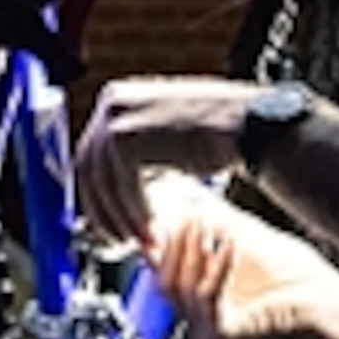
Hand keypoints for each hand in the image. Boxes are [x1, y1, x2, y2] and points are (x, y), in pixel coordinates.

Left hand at [76, 76, 254, 242]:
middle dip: (104, 212)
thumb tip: (115, 185)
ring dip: (123, 220)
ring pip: (104, 184)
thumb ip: (137, 152)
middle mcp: (111, 102)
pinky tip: (152, 230)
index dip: (97, 195)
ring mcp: (117, 119)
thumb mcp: (165, 133)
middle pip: (88, 170)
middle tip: (119, 241)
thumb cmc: (219, 130)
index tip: (108, 221)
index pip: (89, 154)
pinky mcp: (129, 139)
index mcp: (116, 97)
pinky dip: (136, 215)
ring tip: (143, 241)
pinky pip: (123, 188)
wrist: (250, 126)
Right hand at [144, 174, 338, 338]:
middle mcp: (201, 321)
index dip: (165, 239)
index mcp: (204, 301)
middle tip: (186, 215)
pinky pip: (205, 299)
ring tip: (205, 225)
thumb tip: (192, 196)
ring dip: (190, 252)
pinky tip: (230, 245)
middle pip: (162, 281)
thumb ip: (217, 222)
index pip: (165, 270)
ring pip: (177, 290)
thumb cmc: (301, 281)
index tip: (171, 211)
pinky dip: (216, 268)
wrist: (330, 308)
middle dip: (174, 243)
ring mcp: (208, 333)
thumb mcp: (249, 240)